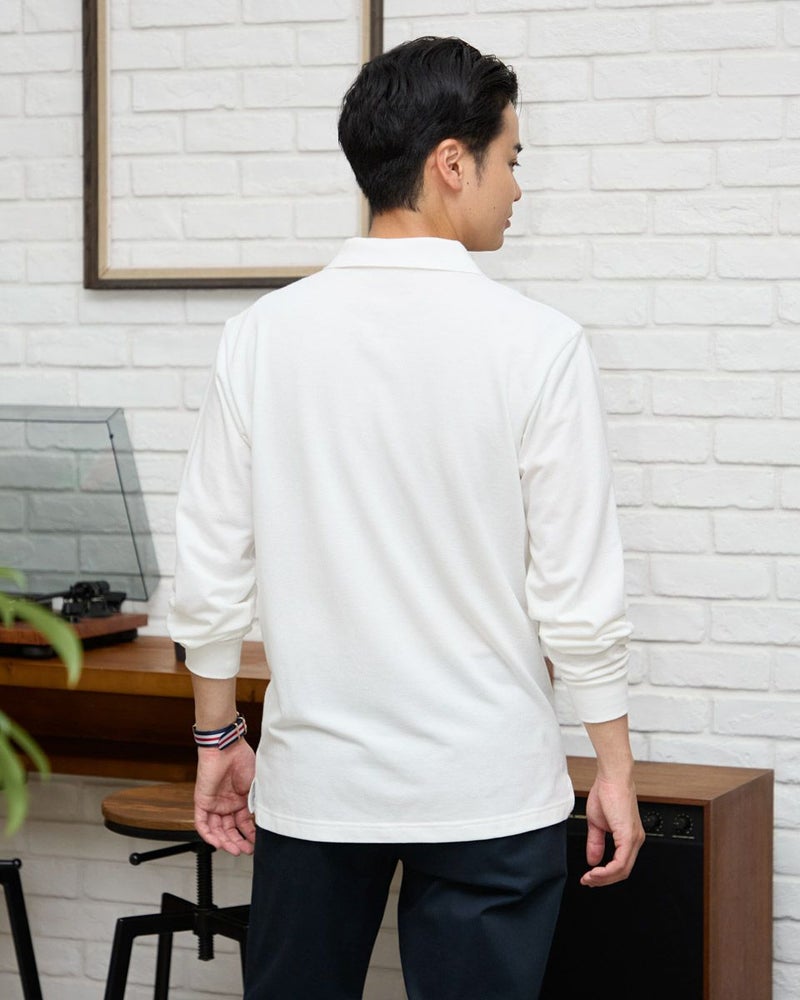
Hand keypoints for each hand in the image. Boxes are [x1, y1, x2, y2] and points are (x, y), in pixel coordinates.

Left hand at [194, 738, 256, 855]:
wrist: (227, 747)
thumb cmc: (243, 760)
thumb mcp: (256, 785)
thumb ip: (257, 803)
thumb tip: (263, 821)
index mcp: (241, 799)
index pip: (244, 823)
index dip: (250, 834)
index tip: (256, 843)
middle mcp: (227, 803)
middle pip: (230, 829)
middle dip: (238, 841)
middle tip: (245, 851)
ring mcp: (214, 803)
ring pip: (217, 829)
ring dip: (225, 841)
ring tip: (234, 850)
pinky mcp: (202, 801)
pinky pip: (202, 823)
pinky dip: (208, 834)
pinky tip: (218, 843)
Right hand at [579, 773, 644, 886]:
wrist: (612, 777)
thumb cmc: (608, 793)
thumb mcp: (597, 823)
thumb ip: (595, 842)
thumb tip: (593, 860)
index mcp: (629, 837)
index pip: (621, 865)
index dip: (605, 875)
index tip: (589, 877)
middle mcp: (635, 840)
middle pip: (622, 872)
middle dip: (603, 880)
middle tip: (587, 881)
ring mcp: (634, 839)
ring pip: (622, 870)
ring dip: (604, 878)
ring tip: (589, 877)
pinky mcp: (628, 835)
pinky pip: (620, 862)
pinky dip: (607, 871)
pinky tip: (595, 870)